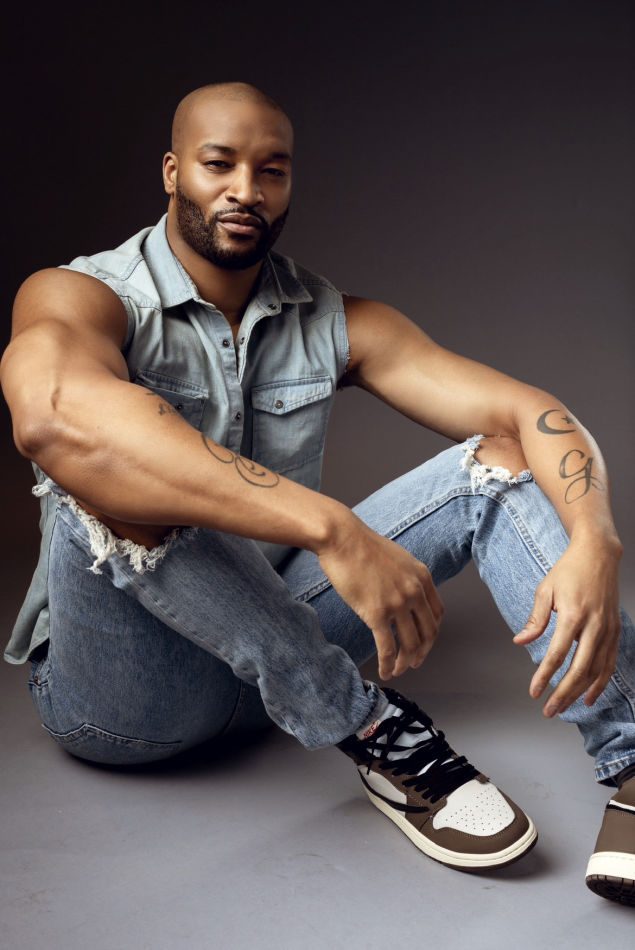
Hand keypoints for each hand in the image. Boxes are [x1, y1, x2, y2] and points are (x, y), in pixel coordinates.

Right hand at [317, 516, 443, 678]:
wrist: (342, 538)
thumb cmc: (361, 545)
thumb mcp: (396, 558)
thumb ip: (406, 577)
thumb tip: (403, 595)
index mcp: (422, 576)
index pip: (437, 613)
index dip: (432, 633)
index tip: (424, 642)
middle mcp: (414, 591)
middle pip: (428, 632)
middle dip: (422, 652)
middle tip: (415, 663)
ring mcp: (397, 603)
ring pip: (409, 644)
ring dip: (405, 663)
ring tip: (398, 671)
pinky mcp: (376, 613)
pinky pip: (388, 647)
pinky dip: (388, 664)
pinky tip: (385, 671)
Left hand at [513, 538, 621, 716]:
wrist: (598, 555)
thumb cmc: (568, 572)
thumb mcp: (546, 591)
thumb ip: (535, 620)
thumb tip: (520, 642)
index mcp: (573, 615)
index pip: (557, 654)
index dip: (545, 676)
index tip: (534, 692)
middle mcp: (594, 626)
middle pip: (579, 669)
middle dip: (563, 693)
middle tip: (548, 710)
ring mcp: (608, 630)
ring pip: (596, 671)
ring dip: (579, 692)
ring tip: (564, 707)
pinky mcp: (616, 631)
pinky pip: (609, 663)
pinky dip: (600, 682)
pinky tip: (589, 696)